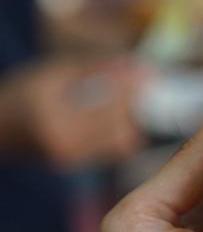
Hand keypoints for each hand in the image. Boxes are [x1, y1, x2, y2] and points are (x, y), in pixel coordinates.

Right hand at [0, 58, 144, 166]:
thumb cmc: (25, 92)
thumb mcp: (57, 72)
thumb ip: (98, 69)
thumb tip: (139, 65)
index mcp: (56, 119)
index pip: (111, 107)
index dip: (133, 89)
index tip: (148, 71)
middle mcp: (65, 146)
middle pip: (122, 132)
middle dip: (136, 107)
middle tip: (143, 86)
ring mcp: (71, 160)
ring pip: (122, 145)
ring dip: (132, 120)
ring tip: (132, 100)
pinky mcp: (77, 166)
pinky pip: (112, 150)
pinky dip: (121, 131)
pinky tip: (120, 115)